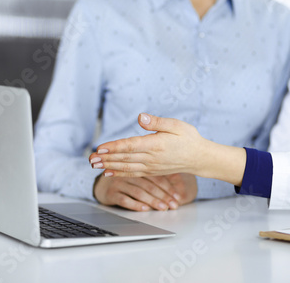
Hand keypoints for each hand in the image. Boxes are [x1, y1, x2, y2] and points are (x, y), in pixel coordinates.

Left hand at [89, 113, 245, 185]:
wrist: (200, 158)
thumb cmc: (189, 138)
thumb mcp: (176, 125)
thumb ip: (157, 122)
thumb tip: (141, 117)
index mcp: (156, 144)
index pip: (131, 146)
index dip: (115, 147)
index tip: (101, 147)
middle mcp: (152, 158)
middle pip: (125, 158)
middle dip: (106, 158)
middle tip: (90, 159)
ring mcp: (152, 167)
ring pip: (127, 167)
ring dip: (109, 166)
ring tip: (94, 165)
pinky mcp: (152, 171)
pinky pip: (133, 173)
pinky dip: (120, 173)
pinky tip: (108, 172)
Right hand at [93, 173, 196, 210]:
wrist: (102, 185)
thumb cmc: (127, 181)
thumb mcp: (141, 177)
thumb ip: (155, 179)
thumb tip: (177, 186)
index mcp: (139, 168)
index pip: (156, 177)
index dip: (168, 188)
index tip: (177, 198)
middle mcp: (129, 174)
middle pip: (149, 185)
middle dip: (163, 196)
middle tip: (173, 206)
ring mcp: (119, 183)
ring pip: (139, 192)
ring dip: (152, 201)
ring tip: (162, 208)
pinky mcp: (111, 193)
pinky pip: (124, 199)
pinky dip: (135, 204)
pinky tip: (144, 209)